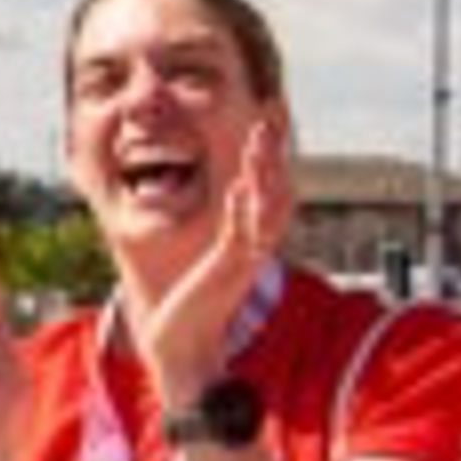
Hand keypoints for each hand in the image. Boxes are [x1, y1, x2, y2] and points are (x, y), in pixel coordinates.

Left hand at [138, 117, 289, 405]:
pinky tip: (240, 187)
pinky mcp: (226, 274)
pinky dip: (242, 213)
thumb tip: (228, 199)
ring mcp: (242, 260)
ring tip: (259, 135)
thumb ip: (223, 232)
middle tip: (274, 108)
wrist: (182, 352)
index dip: (273, 152)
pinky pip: (240, 238)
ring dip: (263, 171)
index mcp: (249, 242)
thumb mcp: (208, 261)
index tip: (268, 117)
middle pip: (278, 188)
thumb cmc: (188, 310)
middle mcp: (253, 247)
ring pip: (265, 209)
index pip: (270, 187)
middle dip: (276, 148)